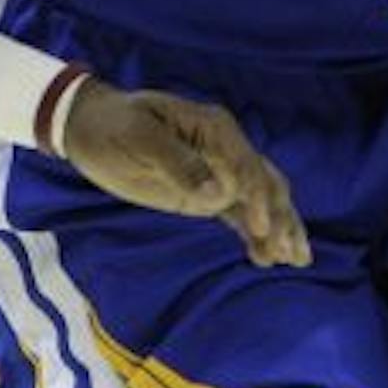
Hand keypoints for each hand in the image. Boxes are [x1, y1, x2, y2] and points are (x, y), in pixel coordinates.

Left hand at [61, 82, 311, 268]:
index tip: (261, 229)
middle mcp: (225, 148)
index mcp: (213, 128)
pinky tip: (266, 258)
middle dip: (281, 216)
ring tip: (297, 260)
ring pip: (262, 199)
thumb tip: (216, 195)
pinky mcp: (208, 193)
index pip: (246, 164)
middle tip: (291, 254)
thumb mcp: (139, 138)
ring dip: (281, 226)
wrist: (91, 128)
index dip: (258, 196)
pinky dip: (257, 234)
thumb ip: (178, 164)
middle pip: (265, 182)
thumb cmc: (113, 127)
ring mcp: (219, 171)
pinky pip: (241, 213)